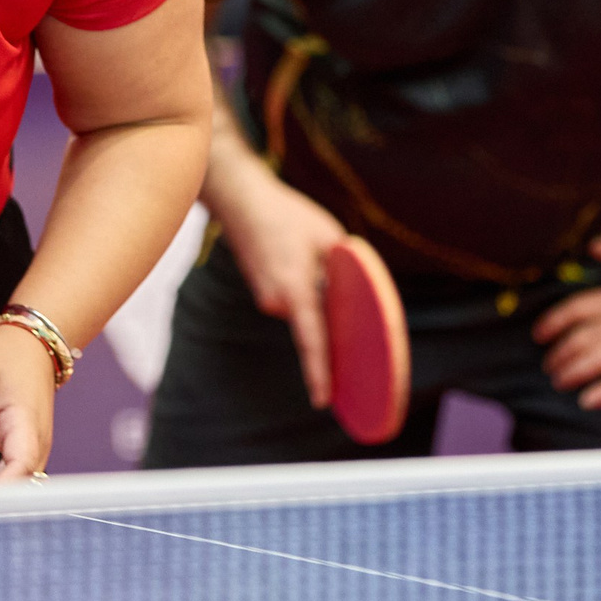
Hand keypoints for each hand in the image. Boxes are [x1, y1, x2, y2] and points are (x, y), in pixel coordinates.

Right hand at [209, 161, 349, 407]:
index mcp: (293, 289)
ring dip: (322, 300)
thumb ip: (346, 271)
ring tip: (322, 263)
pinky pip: (297, 302)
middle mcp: (276, 301)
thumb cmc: (288, 215)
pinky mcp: (266, 292)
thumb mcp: (328, 236)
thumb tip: (357, 301)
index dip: (319, 372)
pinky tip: (307, 264)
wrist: (241, 201)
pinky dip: (309, 294)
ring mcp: (267, 299)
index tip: (323, 400)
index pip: (311, 339)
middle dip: (337, 329)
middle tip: (358, 336)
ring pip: (307, 312)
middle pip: (316, 327)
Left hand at [531, 231, 600, 410]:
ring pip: (597, 360)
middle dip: (559, 353)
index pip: (576, 309)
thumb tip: (593, 246)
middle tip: (549, 364)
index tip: (539, 334)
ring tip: (560, 380)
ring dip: (574, 371)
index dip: (553, 322)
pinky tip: (589, 399)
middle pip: (581, 339)